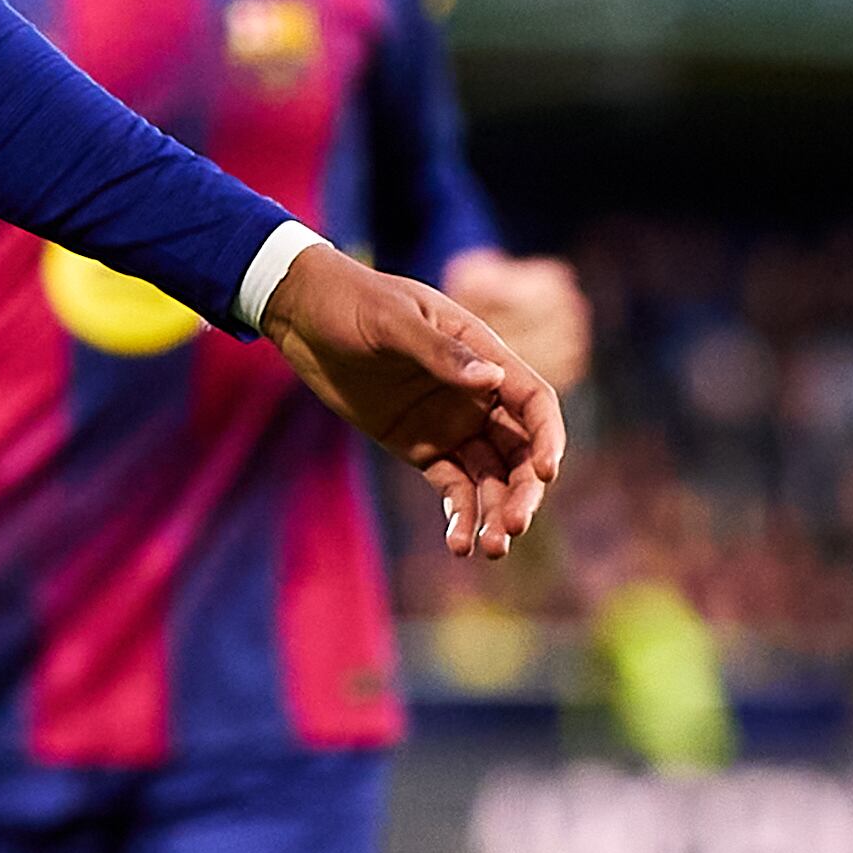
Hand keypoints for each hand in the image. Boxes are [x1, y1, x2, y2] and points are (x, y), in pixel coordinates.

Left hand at [259, 246, 568, 559]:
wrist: (305, 313)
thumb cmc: (354, 302)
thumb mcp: (394, 321)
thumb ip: (440, 352)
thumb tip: (491, 379)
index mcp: (485, 355)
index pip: (534, 403)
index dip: (547, 438)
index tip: (545, 472)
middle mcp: (478, 396)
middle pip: (520, 451)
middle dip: (523, 491)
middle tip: (514, 527)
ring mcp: (452, 425)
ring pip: (490, 477)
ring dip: (495, 513)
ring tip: (488, 550)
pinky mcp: (421, 448)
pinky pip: (453, 487)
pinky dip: (460, 516)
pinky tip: (459, 544)